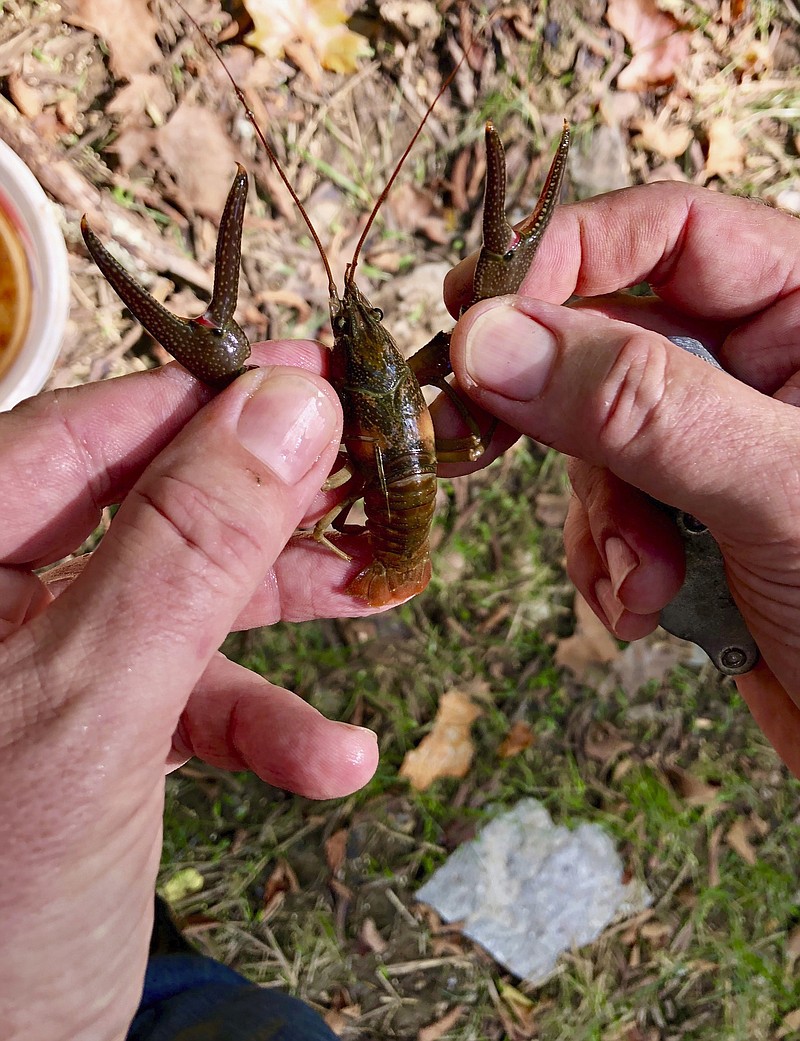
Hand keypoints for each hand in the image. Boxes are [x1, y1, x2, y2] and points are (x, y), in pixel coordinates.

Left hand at [0, 346, 378, 1039]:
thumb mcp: (94, 702)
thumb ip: (188, 548)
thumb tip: (288, 405)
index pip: (90, 431)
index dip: (215, 400)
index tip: (325, 376)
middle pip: (149, 508)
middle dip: (267, 506)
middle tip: (372, 475)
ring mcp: (43, 670)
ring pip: (178, 601)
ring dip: (282, 613)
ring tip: (380, 596)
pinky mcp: (87, 740)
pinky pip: (183, 702)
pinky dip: (260, 726)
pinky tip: (332, 762)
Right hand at [446, 181, 799, 775]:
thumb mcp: (776, 489)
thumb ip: (640, 408)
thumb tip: (493, 339)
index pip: (671, 230)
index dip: (567, 257)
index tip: (478, 317)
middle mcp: (763, 366)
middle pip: (609, 338)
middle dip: (555, 410)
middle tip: (470, 433)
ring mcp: (720, 443)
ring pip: (596, 438)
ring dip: (600, 515)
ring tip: (643, 579)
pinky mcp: (692, 515)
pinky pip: (607, 508)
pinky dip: (608, 558)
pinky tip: (645, 605)